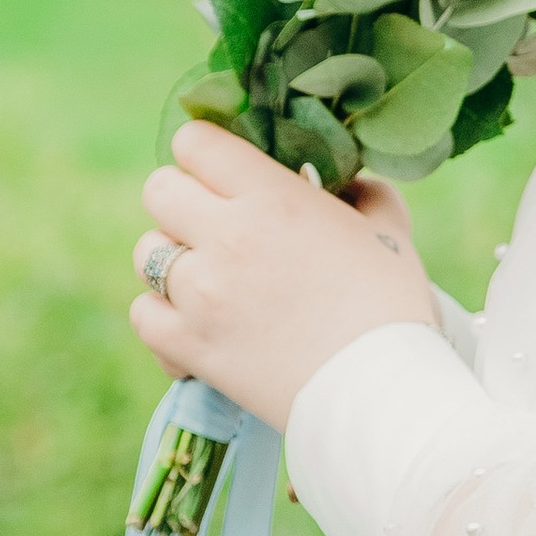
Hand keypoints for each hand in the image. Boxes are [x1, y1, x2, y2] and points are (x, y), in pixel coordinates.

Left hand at [131, 123, 438, 429]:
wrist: (379, 392)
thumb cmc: (392, 307)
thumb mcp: (389, 230)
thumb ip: (363, 192)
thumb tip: (346, 181)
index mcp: (272, 198)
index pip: (196, 143)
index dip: (205, 154)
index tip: (221, 173)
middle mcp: (225, 236)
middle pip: (158, 190)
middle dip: (183, 202)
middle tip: (213, 225)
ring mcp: (199, 292)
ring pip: (147, 253)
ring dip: (172, 261)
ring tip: (207, 280)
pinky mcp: (188, 345)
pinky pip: (143, 315)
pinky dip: (163, 319)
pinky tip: (196, 326)